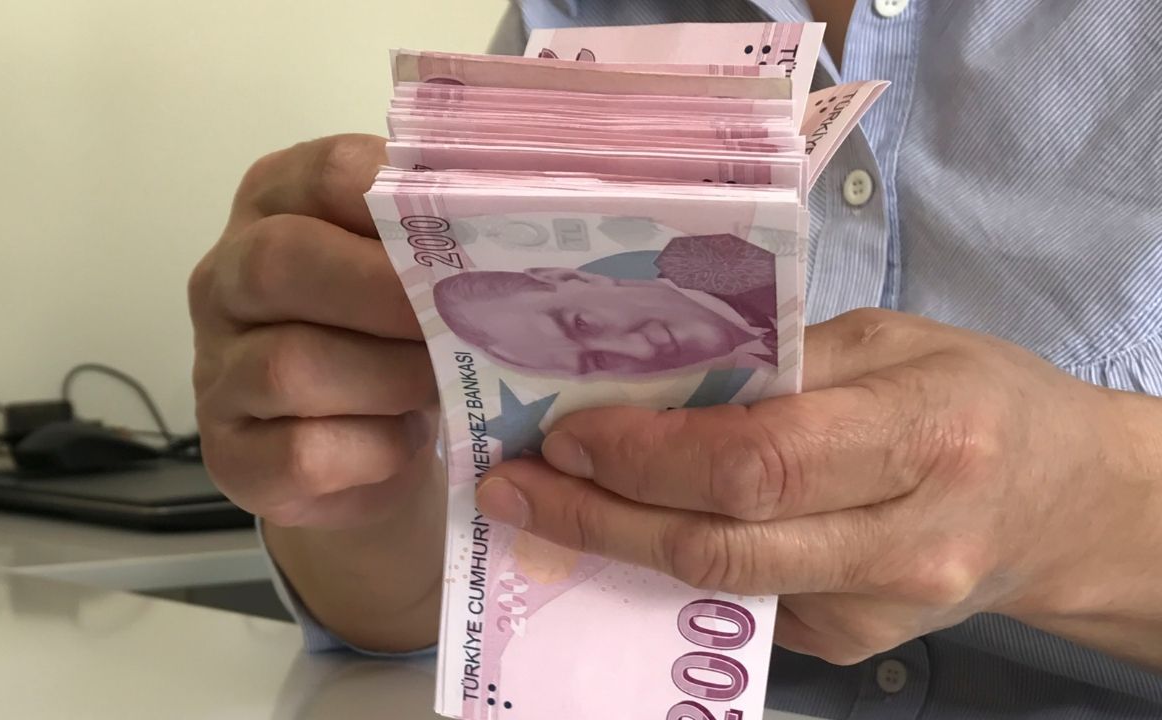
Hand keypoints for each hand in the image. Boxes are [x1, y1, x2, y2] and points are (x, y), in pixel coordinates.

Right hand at [189, 135, 438, 528]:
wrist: (374, 460)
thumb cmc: (400, 341)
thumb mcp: (419, 271)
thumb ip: (444, 233)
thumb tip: (515, 218)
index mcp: (277, 203)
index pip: (326, 173)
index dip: (401, 202)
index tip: (470, 235)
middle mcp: (227, 279)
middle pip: (279, 259)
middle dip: (386, 291)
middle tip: (460, 318)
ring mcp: (217, 372)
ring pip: (287, 366)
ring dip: (389, 378)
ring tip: (442, 386)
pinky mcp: (232, 457)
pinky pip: (301, 454)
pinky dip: (372, 450)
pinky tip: (404, 442)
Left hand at [478, 308, 1160, 664]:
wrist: (1063, 505)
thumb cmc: (977, 397)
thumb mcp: (894, 340)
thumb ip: (780, 357)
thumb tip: (653, 374)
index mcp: (926, 436)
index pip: (761, 460)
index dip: (651, 453)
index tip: (568, 430)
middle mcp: (906, 540)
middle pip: (721, 542)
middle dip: (599, 513)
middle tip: (513, 481)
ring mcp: (880, 610)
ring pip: (717, 585)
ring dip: (614, 545)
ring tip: (539, 504)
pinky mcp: (854, 645)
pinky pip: (739, 603)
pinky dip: (669, 567)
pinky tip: (620, 528)